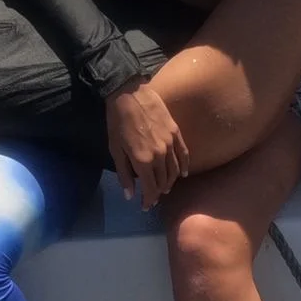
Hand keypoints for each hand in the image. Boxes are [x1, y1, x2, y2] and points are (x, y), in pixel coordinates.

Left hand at [104, 80, 188, 208]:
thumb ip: (124, 174)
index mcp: (143, 161)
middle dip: (158, 193)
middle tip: (152, 197)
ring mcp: (170, 144)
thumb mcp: (115, 150)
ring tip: (164, 188)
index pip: (150, 188)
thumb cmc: (117, 123)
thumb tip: (130, 196)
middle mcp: (160, 156)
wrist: (128, 94)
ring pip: (174, 171)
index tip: (145, 206)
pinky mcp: (176, 133)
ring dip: (170, 182)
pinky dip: (184, 166)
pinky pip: (184, 154)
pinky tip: (183, 174)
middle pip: (163, 181)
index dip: (149, 200)